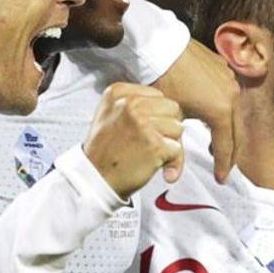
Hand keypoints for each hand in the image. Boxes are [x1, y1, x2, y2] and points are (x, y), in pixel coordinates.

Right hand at [84, 83, 184, 199]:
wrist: (95, 179)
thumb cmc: (105, 150)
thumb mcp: (109, 113)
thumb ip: (135, 103)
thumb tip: (171, 105)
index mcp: (118, 92)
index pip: (159, 96)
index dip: (157, 115)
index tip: (142, 130)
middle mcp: (130, 104)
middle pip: (172, 109)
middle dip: (166, 127)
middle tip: (148, 142)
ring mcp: (143, 124)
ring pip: (178, 127)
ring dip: (169, 143)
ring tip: (147, 152)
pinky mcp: (155, 145)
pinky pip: (177, 149)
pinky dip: (170, 161)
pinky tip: (151, 164)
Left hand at [152, 40, 240, 182]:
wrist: (161, 47)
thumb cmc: (163, 82)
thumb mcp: (170, 119)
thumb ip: (175, 151)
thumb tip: (171, 179)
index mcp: (221, 110)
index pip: (226, 146)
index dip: (223, 165)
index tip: (220, 179)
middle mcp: (232, 96)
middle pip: (236, 132)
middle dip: (231, 153)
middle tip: (224, 168)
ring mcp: (231, 80)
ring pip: (235, 113)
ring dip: (229, 131)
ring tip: (217, 145)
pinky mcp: (225, 68)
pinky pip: (230, 95)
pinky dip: (226, 111)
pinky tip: (215, 117)